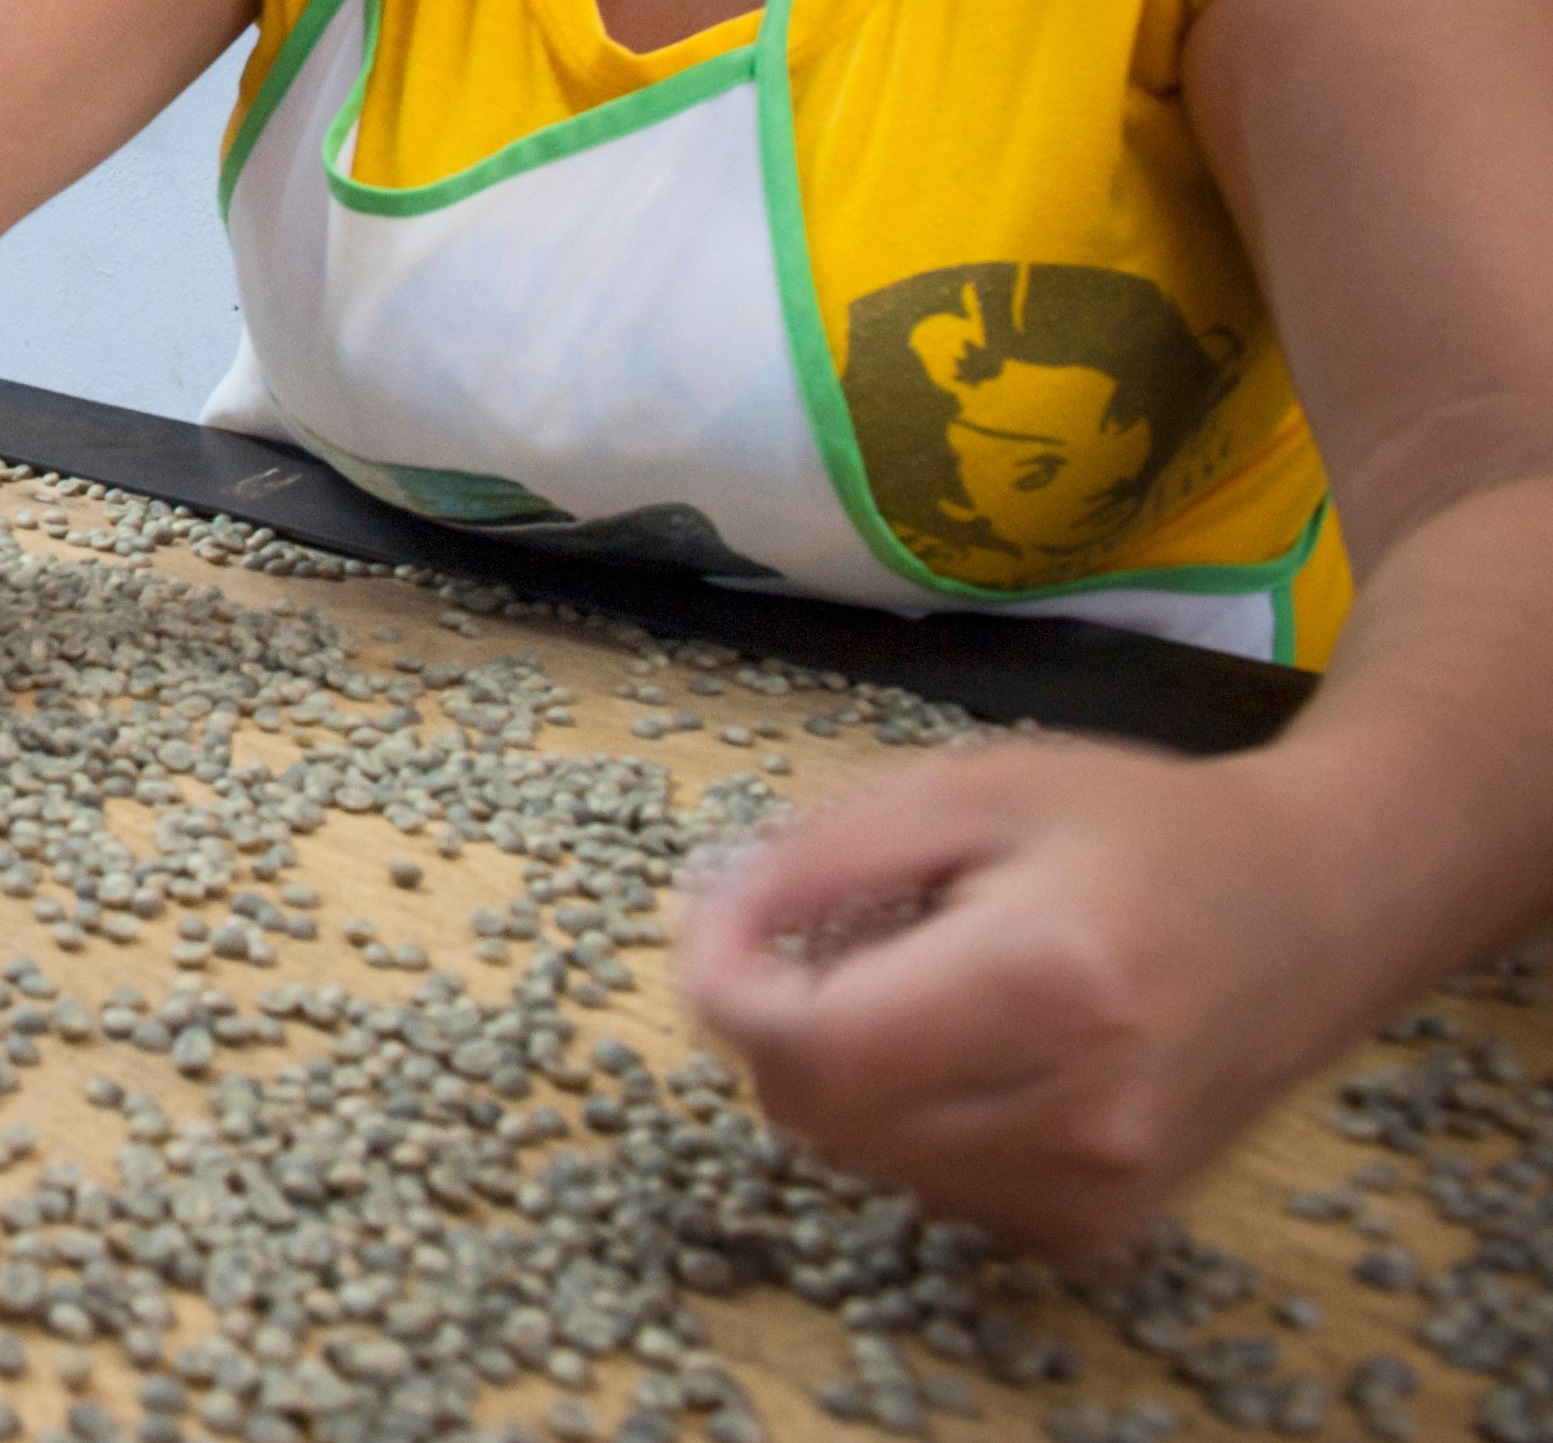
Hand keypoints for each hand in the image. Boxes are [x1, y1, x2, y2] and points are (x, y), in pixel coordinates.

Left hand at [678, 736, 1353, 1261]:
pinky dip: (905, 1117)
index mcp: (1054, 986)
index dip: (727, 989)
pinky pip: (927, 1186)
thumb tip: (703, 922)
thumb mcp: (968, 789)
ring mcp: (1098, 1190)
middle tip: (820, 933)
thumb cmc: (1140, 830)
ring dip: (843, 1071)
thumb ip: (819, 858)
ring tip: (920, 975)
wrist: (1315, 910)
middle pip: (823, 1115)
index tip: (712, 926)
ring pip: (863, 1157)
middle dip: (779, 1023)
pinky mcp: (1096, 1229)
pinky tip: (967, 1043)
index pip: (818, 1047)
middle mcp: (1083, 1114)